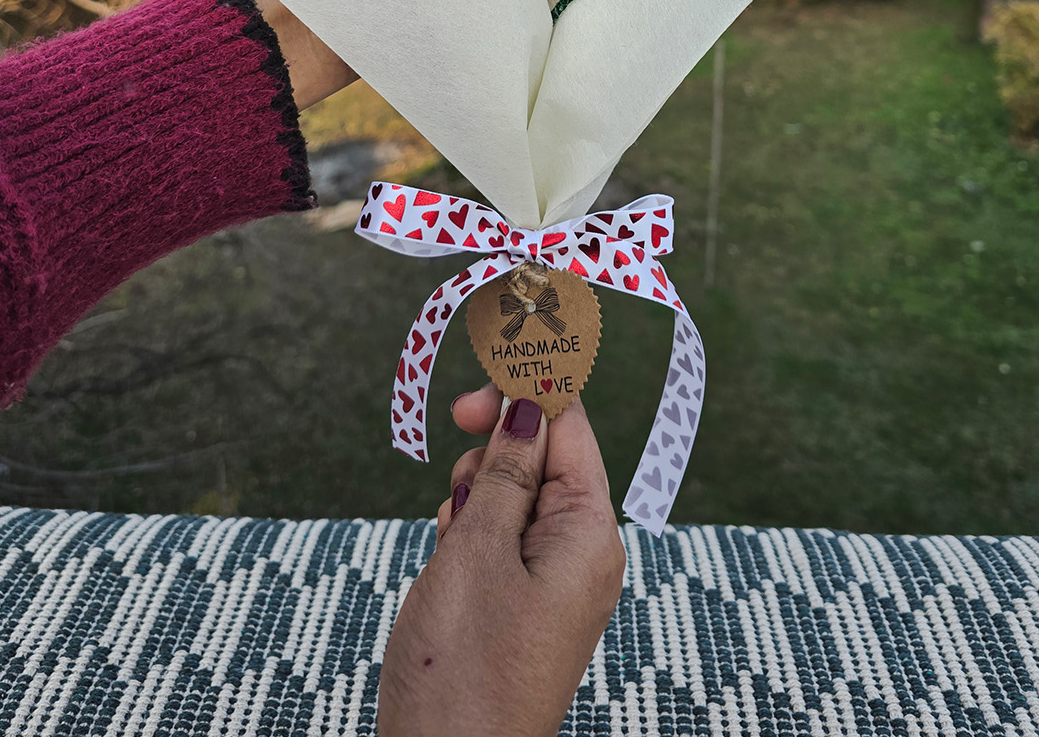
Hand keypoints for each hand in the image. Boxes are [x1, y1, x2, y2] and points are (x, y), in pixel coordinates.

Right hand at [378, 387, 625, 736]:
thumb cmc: (461, 668)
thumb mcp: (476, 551)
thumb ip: (504, 469)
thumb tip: (531, 404)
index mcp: (589, 532)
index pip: (569, 425)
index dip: (525, 387)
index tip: (474, 371)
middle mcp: (582, 551)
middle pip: (542, 453)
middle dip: (491, 447)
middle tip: (452, 451)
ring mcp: (553, 580)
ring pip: (512, 493)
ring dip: (473, 493)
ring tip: (451, 539)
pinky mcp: (522, 603)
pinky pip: (499, 537)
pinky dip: (469, 532)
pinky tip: (449, 562)